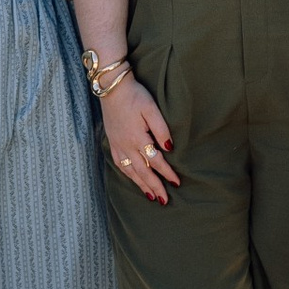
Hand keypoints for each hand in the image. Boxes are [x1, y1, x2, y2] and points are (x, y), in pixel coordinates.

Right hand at [100, 75, 179, 202]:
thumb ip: (161, 129)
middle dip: (154, 186)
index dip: (167, 173)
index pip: (155, 161)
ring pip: (130, 171)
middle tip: (164, 201)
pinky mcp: (112, 141)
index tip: (177, 182)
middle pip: (142, 171)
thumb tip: (169, 149)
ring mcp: (117, 144)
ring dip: (141, 184)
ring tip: (150, 196)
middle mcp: (126, 145)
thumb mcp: (151, 108)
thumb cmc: (134, 95)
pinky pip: (120, 164)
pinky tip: (133, 179)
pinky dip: (128, 175)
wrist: (111, 87)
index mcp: (137, 137)